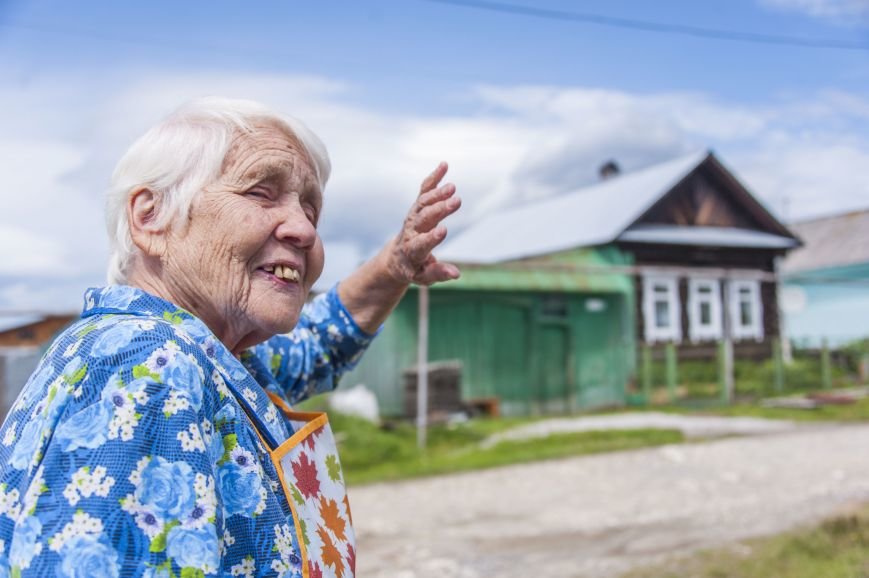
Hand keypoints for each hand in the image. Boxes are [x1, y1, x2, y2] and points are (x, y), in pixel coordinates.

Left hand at [387, 162, 461, 285]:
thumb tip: (457, 274)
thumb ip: (438, 273)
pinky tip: (444, 165)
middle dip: (439, 210)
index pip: (421, 243)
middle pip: (423, 219)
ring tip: (452, 187)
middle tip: (456, 201)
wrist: (396, 257)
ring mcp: (413, 217)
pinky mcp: (417, 207)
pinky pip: (423, 191)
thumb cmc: (413, 268)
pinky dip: (433, 178)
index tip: (443, 230)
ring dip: (437, 194)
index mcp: (412, 251)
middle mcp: (411, 231)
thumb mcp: (423, 277)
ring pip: (423, 203)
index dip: (431, 238)